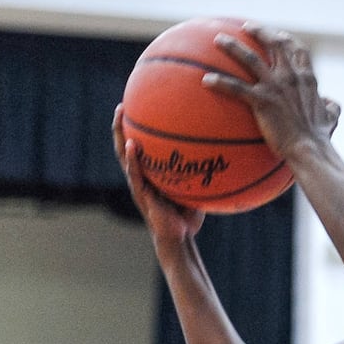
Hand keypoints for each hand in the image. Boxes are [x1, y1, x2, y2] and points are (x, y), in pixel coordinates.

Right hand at [111, 105, 204, 242]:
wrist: (181, 239)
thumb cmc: (189, 215)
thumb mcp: (195, 187)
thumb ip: (201, 170)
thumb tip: (223, 150)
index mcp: (150, 173)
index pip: (140, 145)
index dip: (136, 128)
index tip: (138, 105)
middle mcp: (140, 176)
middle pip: (126, 145)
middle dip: (121, 124)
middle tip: (122, 104)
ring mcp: (139, 185)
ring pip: (124, 156)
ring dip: (120, 135)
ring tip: (120, 115)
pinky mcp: (142, 195)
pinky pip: (135, 174)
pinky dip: (132, 160)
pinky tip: (132, 145)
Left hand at [204, 24, 339, 162]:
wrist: (310, 148)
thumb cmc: (319, 137)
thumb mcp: (331, 118)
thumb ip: (331, 106)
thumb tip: (331, 102)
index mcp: (306, 78)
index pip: (298, 50)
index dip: (287, 39)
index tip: (278, 35)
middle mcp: (291, 76)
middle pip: (274, 45)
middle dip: (260, 32)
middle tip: (246, 27)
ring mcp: (275, 87)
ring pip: (250, 58)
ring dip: (233, 46)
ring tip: (219, 39)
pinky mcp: (262, 101)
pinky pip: (236, 88)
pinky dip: (220, 82)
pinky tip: (206, 80)